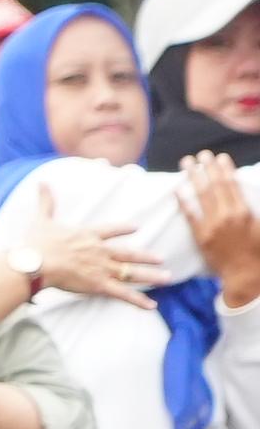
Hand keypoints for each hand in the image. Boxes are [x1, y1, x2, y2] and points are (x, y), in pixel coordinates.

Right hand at [25, 181, 161, 310]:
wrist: (36, 263)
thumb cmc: (37, 242)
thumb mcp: (42, 219)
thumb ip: (46, 202)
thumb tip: (42, 182)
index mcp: (88, 235)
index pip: (111, 230)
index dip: (124, 228)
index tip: (137, 227)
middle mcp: (100, 251)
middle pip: (129, 253)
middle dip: (146, 256)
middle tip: (161, 258)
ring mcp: (102, 268)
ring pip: (132, 273)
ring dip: (151, 276)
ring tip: (167, 278)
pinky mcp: (99, 285)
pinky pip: (123, 294)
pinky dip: (138, 300)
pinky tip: (152, 305)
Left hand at [182, 152, 259, 304]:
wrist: (245, 274)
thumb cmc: (257, 250)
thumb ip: (254, 209)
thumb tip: (246, 191)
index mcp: (244, 212)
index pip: (232, 185)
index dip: (225, 169)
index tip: (220, 157)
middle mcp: (228, 216)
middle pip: (215, 186)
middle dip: (207, 168)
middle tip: (201, 154)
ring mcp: (212, 225)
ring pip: (201, 196)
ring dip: (193, 177)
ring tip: (186, 162)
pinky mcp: (201, 236)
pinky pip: (190, 215)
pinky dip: (183, 201)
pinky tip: (177, 188)